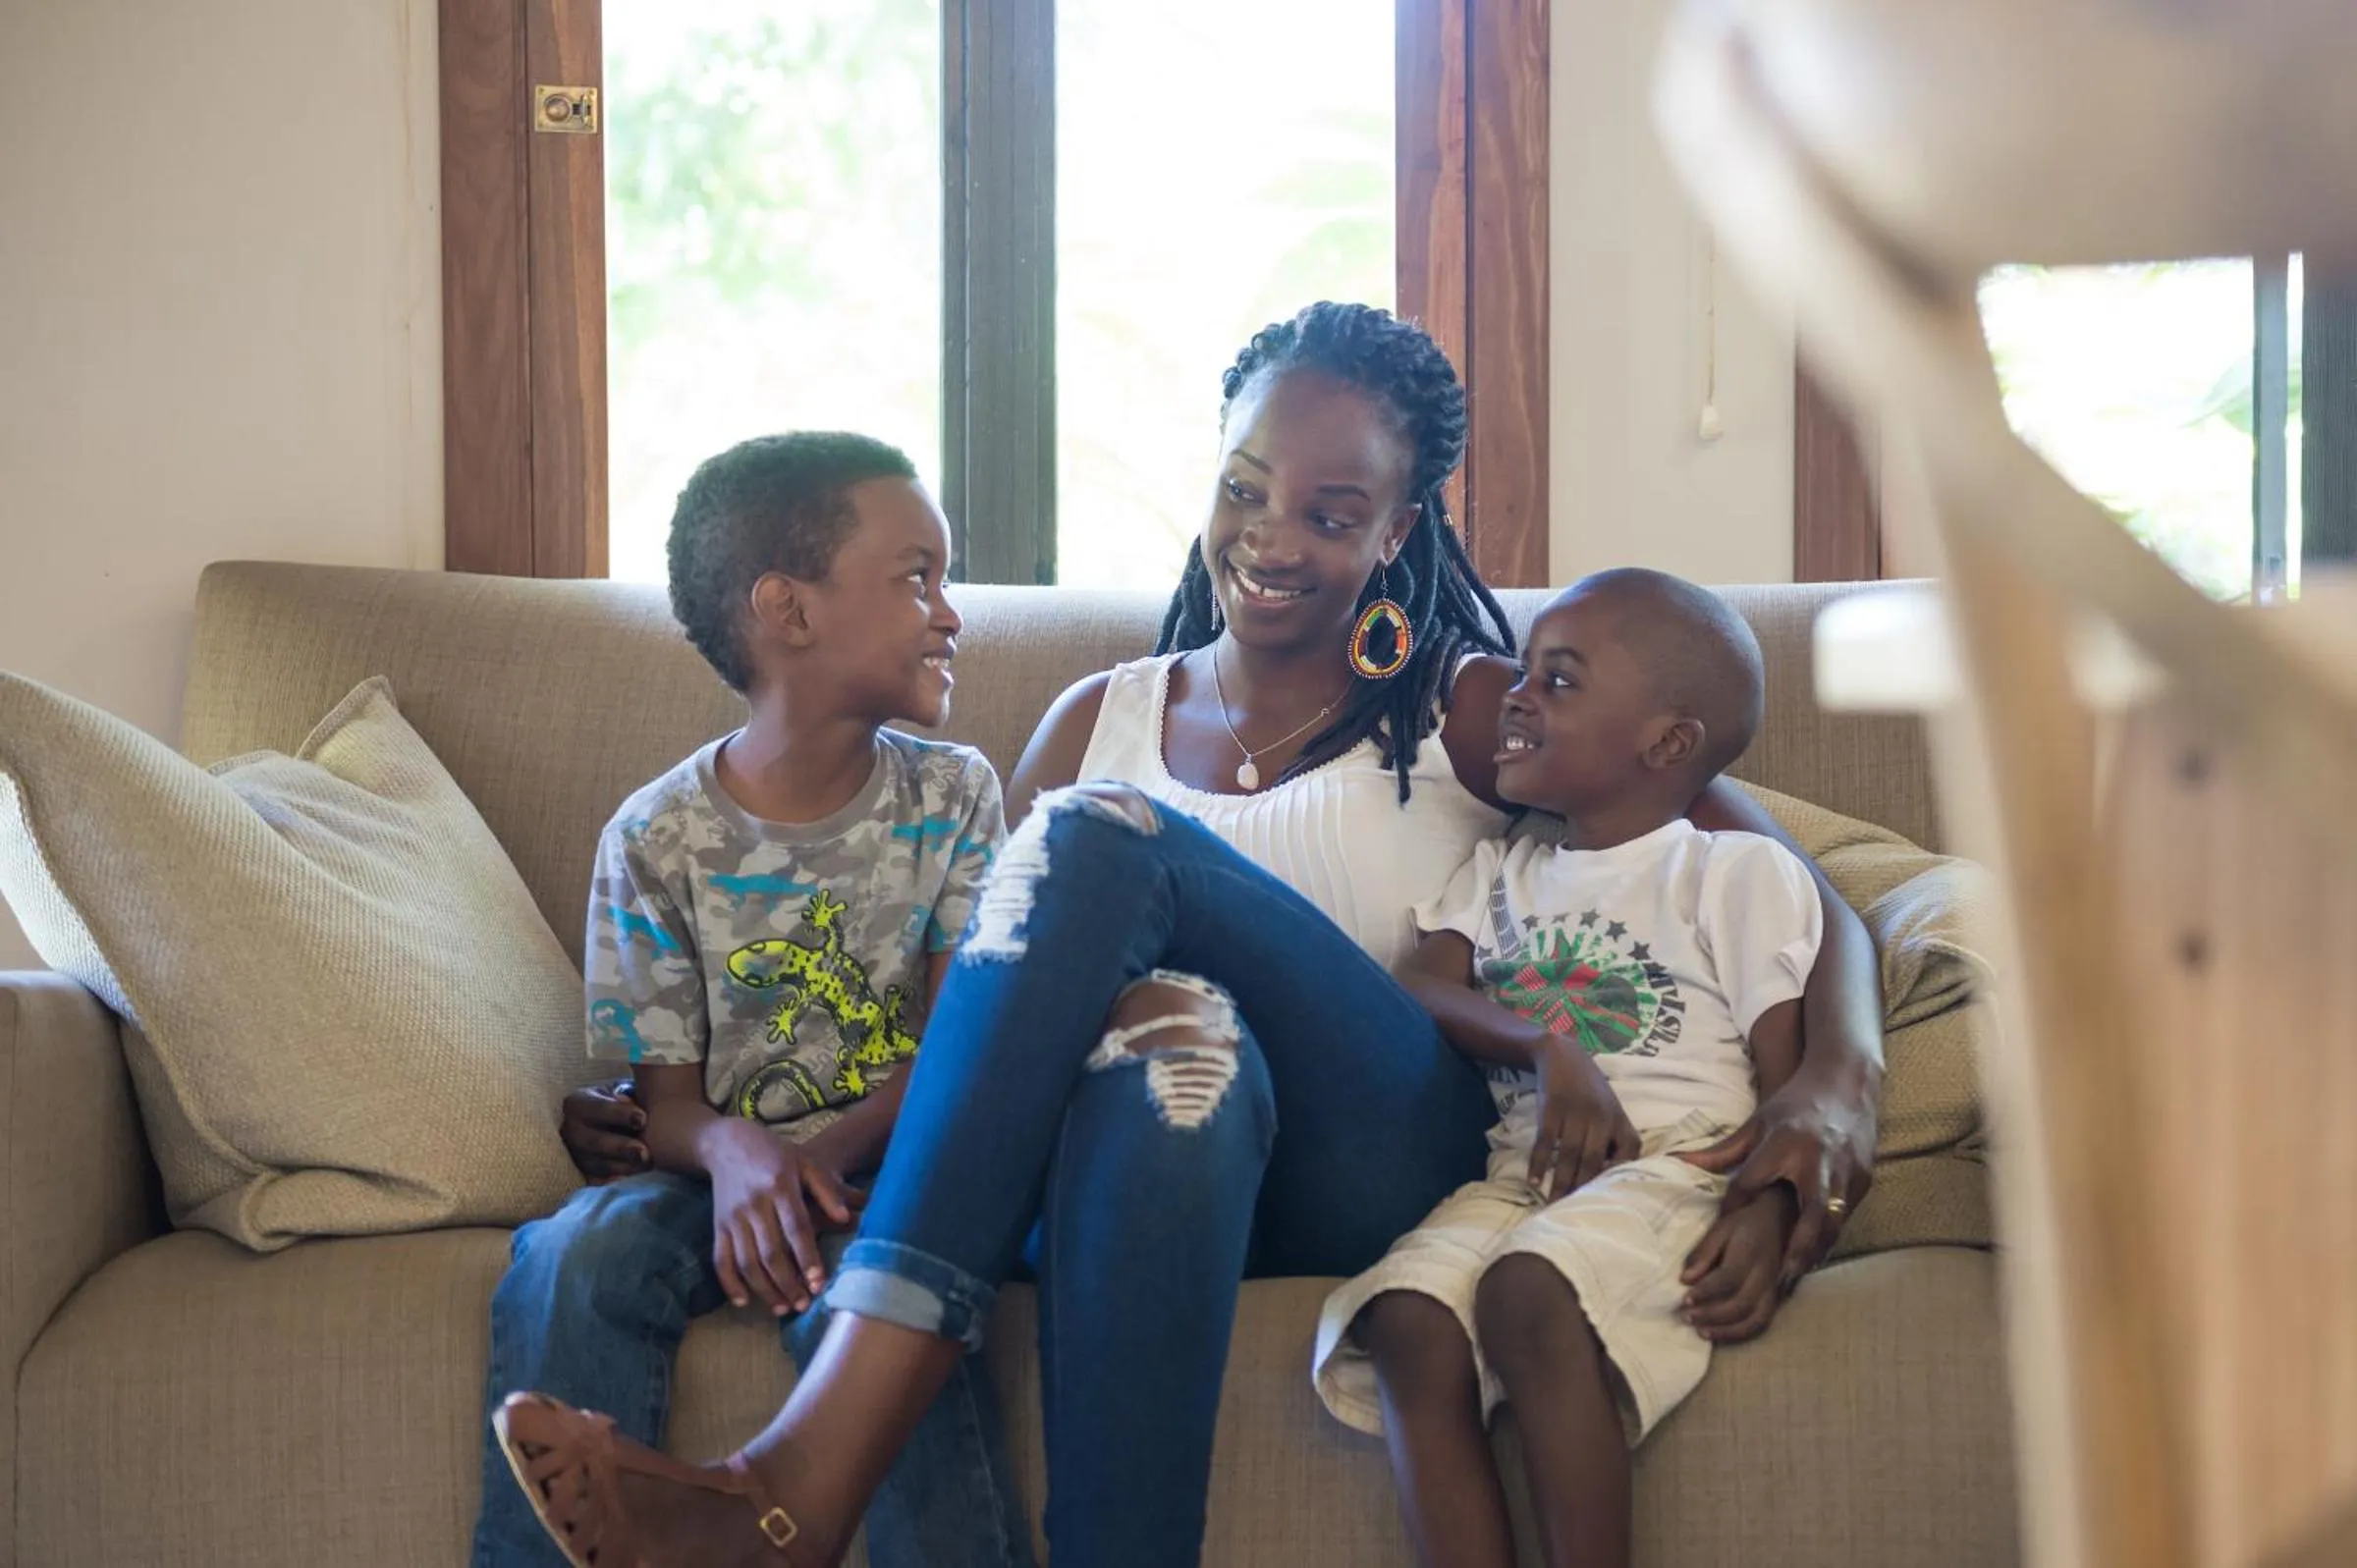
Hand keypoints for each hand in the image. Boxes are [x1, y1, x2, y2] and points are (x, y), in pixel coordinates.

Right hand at [560, 1079, 647, 1180]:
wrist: (612, 1121)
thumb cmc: (622, 1102)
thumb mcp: (622, 1092)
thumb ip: (627, 1095)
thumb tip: (630, 1102)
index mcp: (577, 1103)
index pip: (597, 1108)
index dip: (620, 1114)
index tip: (643, 1119)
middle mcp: (569, 1129)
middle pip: (593, 1141)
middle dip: (621, 1148)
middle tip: (645, 1153)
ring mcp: (573, 1154)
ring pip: (595, 1164)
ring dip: (622, 1167)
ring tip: (645, 1167)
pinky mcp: (580, 1173)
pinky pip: (593, 1181)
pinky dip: (609, 1182)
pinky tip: (626, 1182)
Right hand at [704, 1120, 857, 1314]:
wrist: (727, 1143)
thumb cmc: (775, 1153)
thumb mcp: (805, 1161)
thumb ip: (827, 1190)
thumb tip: (847, 1219)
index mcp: (780, 1185)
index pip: (795, 1227)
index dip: (807, 1257)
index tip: (818, 1283)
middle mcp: (754, 1204)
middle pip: (770, 1251)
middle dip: (787, 1282)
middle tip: (803, 1305)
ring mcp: (733, 1217)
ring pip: (746, 1261)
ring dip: (764, 1289)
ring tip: (782, 1309)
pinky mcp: (718, 1226)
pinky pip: (720, 1259)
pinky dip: (729, 1283)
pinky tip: (743, 1302)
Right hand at [1528, 1037, 1641, 1199]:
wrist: (1563, 1054)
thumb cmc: (1590, 1090)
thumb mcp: (1610, 1108)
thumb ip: (1615, 1138)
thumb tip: (1614, 1177)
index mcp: (1619, 1119)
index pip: (1629, 1152)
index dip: (1620, 1175)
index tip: (1610, 1199)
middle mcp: (1601, 1116)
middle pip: (1594, 1160)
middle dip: (1583, 1189)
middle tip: (1575, 1213)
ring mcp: (1576, 1112)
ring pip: (1569, 1155)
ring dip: (1560, 1182)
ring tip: (1553, 1204)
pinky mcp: (1552, 1108)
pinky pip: (1546, 1142)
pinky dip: (1539, 1163)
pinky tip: (1534, 1180)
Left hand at [1677, 1073, 1877, 1287]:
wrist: (1846, 1084)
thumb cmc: (1794, 1105)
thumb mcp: (1757, 1123)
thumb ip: (1721, 1151)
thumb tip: (1678, 1163)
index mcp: (1784, 1144)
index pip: (1751, 1183)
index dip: (1734, 1207)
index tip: (1723, 1229)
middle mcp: (1818, 1160)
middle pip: (1811, 1215)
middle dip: (1798, 1249)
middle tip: (1780, 1279)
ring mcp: (1847, 1171)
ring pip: (1834, 1222)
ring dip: (1817, 1250)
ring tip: (1797, 1275)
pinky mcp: (1864, 1178)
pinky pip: (1847, 1214)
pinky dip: (1831, 1235)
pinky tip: (1816, 1253)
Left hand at [1679, 1182, 1798, 1342]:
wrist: (1779, 1221)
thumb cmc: (1744, 1225)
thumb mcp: (1721, 1229)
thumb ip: (1704, 1253)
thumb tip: (1685, 1280)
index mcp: (1751, 1254)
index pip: (1728, 1278)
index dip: (1705, 1292)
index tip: (1684, 1299)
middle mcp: (1766, 1276)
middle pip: (1741, 1304)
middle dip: (1711, 1315)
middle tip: (1686, 1317)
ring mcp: (1774, 1291)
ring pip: (1754, 1321)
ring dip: (1726, 1331)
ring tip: (1700, 1331)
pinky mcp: (1777, 1301)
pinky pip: (1762, 1324)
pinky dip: (1740, 1334)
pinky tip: (1719, 1334)